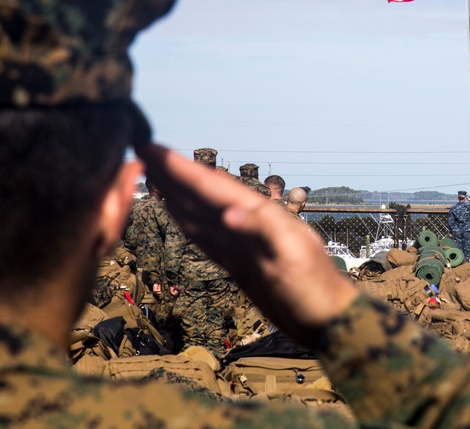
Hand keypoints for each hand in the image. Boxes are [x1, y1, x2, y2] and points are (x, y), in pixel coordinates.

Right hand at [136, 143, 358, 341]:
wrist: (327, 320)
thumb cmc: (316, 289)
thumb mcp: (293, 257)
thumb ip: (263, 230)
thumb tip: (228, 213)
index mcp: (261, 215)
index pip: (214, 187)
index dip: (183, 169)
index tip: (154, 148)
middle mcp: (248, 224)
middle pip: (203, 194)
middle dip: (174, 174)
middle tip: (141, 150)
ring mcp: (242, 243)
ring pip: (201, 212)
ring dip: (177, 193)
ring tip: (152, 174)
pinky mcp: (239, 263)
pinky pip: (206, 237)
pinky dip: (188, 222)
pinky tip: (176, 212)